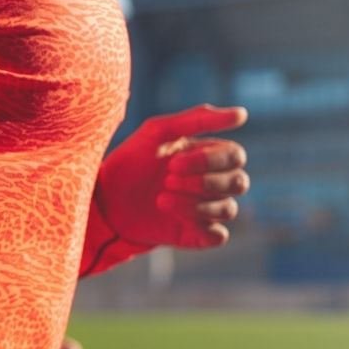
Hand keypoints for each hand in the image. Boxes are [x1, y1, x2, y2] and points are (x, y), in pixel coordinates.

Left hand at [98, 103, 249, 248]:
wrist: (105, 197)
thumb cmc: (132, 160)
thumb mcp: (158, 131)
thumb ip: (198, 119)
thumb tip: (243, 114)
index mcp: (210, 156)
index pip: (235, 156)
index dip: (210, 160)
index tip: (173, 162)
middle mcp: (215, 183)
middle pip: (238, 182)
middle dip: (203, 182)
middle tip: (167, 180)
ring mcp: (207, 210)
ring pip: (228, 209)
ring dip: (196, 203)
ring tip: (162, 197)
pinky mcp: (198, 234)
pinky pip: (218, 234)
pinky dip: (198, 223)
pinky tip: (171, 213)